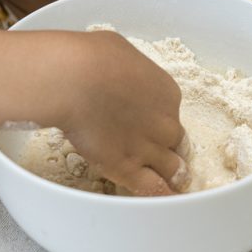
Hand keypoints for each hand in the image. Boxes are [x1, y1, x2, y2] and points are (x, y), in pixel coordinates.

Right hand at [55, 30, 189, 195]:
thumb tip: (116, 65)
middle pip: (175, 140)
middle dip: (166, 146)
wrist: (76, 79)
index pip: (170, 112)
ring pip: (172, 168)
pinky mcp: (129, 168)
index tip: (146, 122)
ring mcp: (150, 147)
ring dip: (170, 175)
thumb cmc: (93, 57)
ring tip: (168, 183)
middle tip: (155, 152)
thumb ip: (126, 66)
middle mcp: (165, 121)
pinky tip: (163, 200)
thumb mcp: (119, 50)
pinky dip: (160, 195)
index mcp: (167, 92)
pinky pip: (154, 189)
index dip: (159, 119)